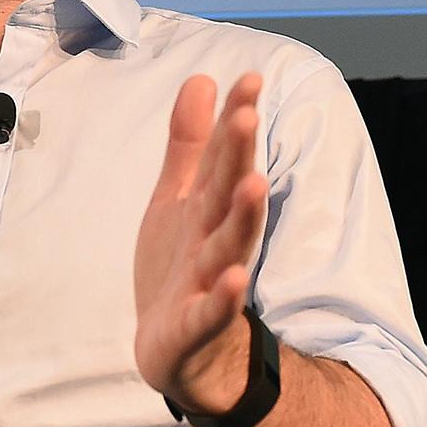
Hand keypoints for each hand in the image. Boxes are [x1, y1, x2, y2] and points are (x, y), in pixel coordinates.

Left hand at [133, 74, 269, 414]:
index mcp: (207, 208)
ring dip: (242, 217)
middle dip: (238, 155)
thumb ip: (189, 145)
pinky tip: (233, 278)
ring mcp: (208, 283)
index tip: (250, 77)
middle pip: (227, 194)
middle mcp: (214, 240)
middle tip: (247, 114)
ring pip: (228, 246)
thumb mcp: (177, 199)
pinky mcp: (196, 326)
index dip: (235, 119)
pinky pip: (211, 311)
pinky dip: (223, 297)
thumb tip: (201, 80)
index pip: (224, 157)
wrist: (173, 349)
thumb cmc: (180, 267)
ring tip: (253, 182)